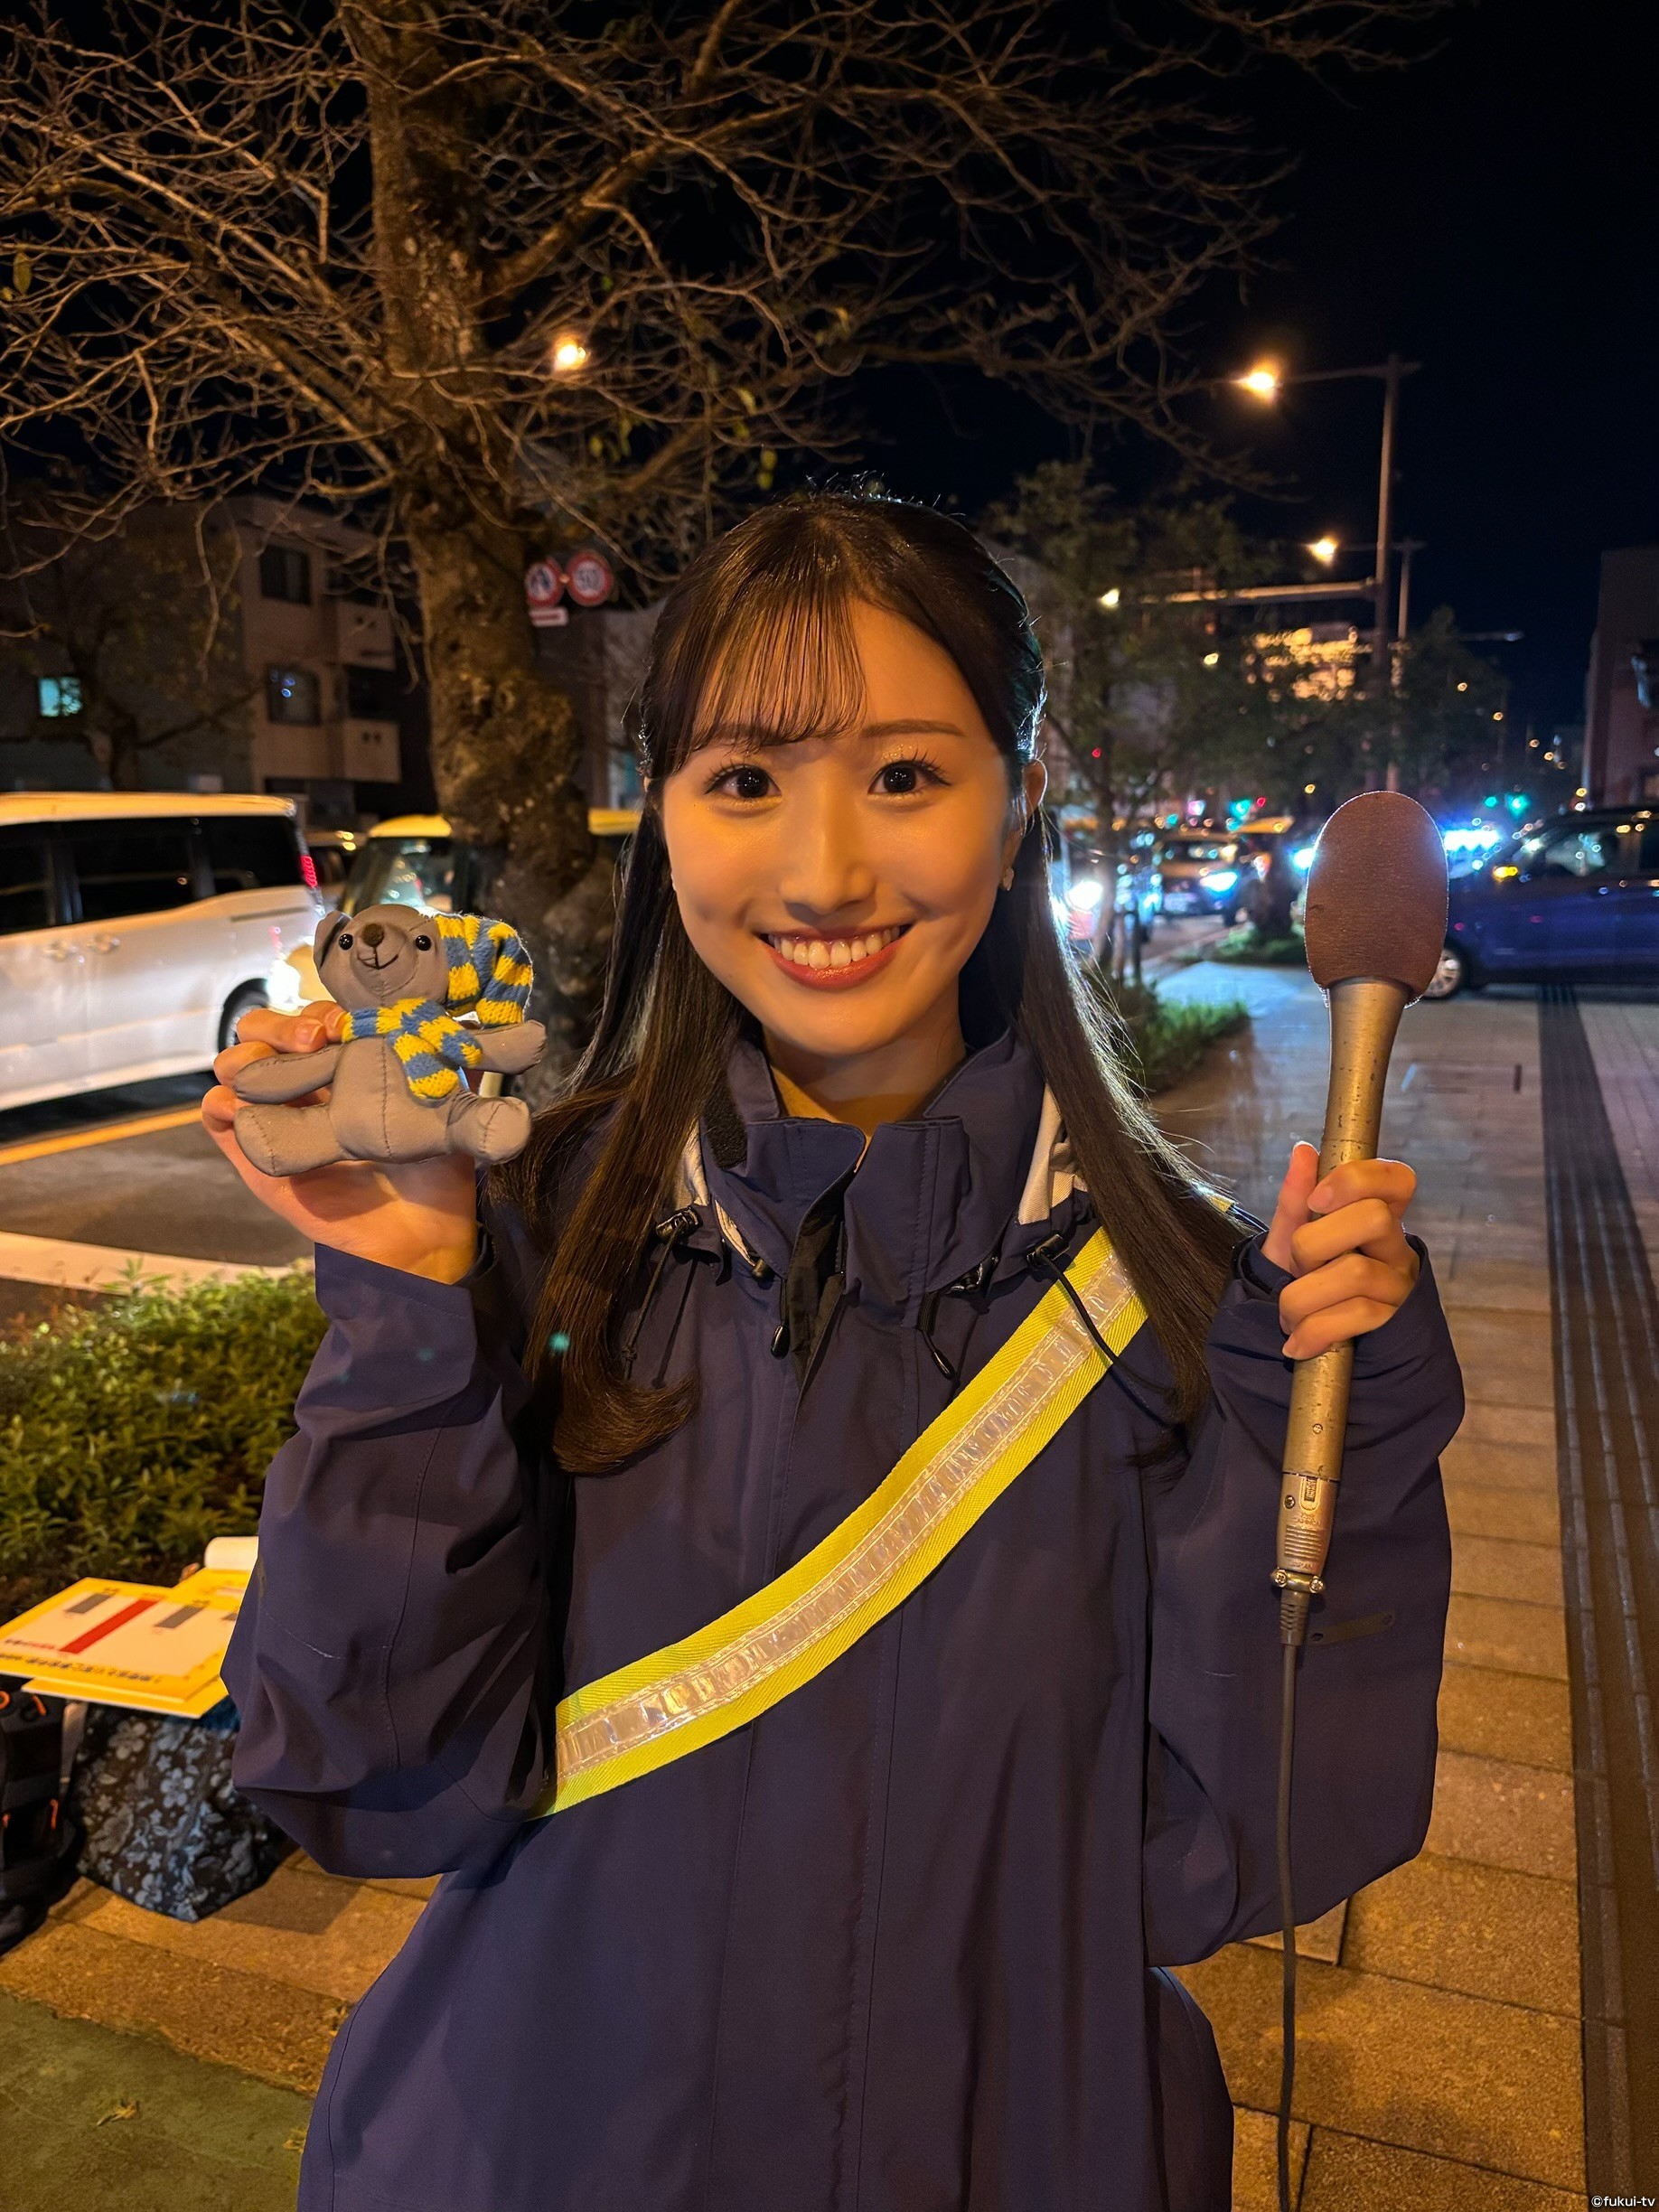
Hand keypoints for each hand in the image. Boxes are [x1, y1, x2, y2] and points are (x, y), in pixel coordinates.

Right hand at [201, 1004, 478, 1283]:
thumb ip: (443, 1064)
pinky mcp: (257, 1154)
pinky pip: (219, 1114)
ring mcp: (277, 1117)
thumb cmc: (435, 1167)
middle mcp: (306, 1085)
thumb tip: (458, 1024)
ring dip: (249, 1056)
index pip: (312, 1018)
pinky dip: (225, 1102)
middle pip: (263, 1031)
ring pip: (235, 1065)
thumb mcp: (445, 1105)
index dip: (321, 1012)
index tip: (346, 1024)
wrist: (422, 1233)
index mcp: (344, 1065)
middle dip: (280, 1025)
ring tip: (282, 1070)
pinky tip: (252, 1107)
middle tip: (314, 1042)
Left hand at [1262, 1141, 1419, 1359]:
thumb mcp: (1290, 1238)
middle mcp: (1395, 1247)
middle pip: (1373, 1218)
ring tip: (1288, 1314)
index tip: (1317, 1201)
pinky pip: (1355, 1316)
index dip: (1357, 1180)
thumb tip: (1304, 1151)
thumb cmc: (1303, 1279)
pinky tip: (1298, 1343)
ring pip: (1356, 1272)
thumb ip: (1296, 1199)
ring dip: (1303, 1297)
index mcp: (1376, 1215)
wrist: (1298, 1336)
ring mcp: (1399, 1286)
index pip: (1397, 1179)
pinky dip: (1313, 1330)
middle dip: (1315, 1243)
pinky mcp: (1394, 1323)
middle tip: (1298, 1267)